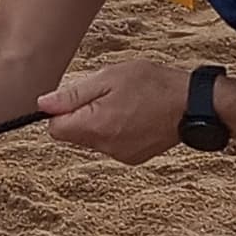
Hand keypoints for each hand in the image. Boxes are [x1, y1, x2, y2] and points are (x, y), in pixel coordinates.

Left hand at [41, 56, 187, 163]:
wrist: (193, 104)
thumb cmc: (154, 85)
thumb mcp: (109, 77)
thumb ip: (73, 94)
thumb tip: (43, 105)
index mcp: (96, 126)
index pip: (55, 128)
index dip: (60, 111)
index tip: (75, 97)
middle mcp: (106, 147)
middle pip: (73, 135)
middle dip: (81, 116)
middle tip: (105, 95)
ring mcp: (120, 155)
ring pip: (92, 140)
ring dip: (99, 123)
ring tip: (124, 103)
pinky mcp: (133, 157)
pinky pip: (111, 144)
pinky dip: (116, 131)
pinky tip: (134, 115)